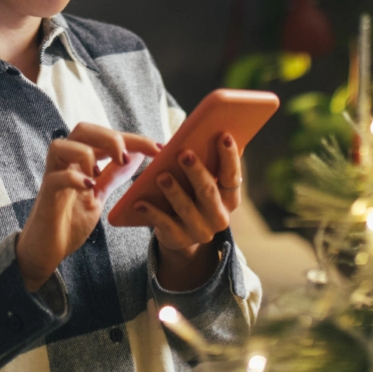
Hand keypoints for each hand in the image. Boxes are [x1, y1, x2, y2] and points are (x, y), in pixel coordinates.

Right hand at [17, 123, 161, 290]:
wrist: (46, 250)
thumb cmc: (69, 221)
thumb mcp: (98, 194)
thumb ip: (112, 175)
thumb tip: (135, 156)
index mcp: (79, 160)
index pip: (107, 137)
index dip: (134, 139)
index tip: (159, 148)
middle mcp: (65, 163)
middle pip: (82, 129)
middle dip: (110, 137)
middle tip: (127, 157)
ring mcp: (53, 176)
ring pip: (62, 145)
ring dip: (87, 153)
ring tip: (100, 174)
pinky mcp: (47, 195)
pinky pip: (56, 177)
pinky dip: (74, 178)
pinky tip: (89, 187)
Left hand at [133, 132, 241, 290]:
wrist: (181, 233)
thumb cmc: (192, 195)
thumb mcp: (202, 182)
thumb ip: (206, 163)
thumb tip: (202, 132)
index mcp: (229, 198)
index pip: (233, 176)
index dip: (229, 156)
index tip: (223, 135)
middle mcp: (219, 217)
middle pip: (209, 192)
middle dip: (197, 172)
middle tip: (184, 154)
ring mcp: (200, 230)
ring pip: (186, 208)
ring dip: (174, 191)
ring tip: (161, 175)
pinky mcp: (179, 239)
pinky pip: (165, 224)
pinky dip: (152, 212)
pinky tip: (139, 202)